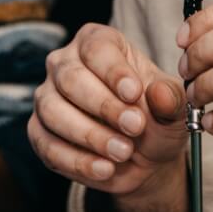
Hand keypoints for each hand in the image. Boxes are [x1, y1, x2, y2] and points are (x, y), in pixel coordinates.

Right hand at [28, 23, 188, 196]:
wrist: (146, 157)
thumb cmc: (157, 119)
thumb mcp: (173, 108)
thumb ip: (170, 99)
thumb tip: (159, 93)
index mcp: (98, 43)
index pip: (96, 49)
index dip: (114, 71)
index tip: (134, 93)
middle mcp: (65, 64)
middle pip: (70, 78)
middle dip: (103, 106)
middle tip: (135, 127)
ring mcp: (47, 97)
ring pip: (53, 110)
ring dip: (89, 135)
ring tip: (123, 152)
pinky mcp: (39, 131)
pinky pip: (46, 144)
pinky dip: (77, 161)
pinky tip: (105, 168)